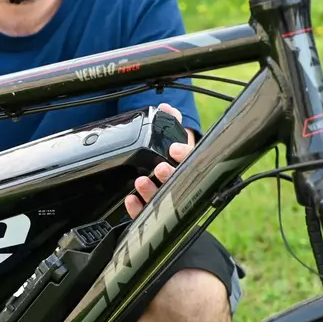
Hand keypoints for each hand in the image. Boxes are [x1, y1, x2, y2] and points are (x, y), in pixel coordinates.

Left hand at [124, 103, 195, 218]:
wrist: (170, 173)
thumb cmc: (174, 156)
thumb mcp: (175, 137)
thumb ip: (171, 121)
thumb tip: (165, 108)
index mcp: (188, 164)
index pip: (191, 160)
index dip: (183, 155)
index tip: (174, 149)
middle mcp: (180, 182)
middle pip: (179, 184)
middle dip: (169, 176)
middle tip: (160, 168)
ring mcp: (168, 198)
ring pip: (163, 200)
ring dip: (151, 191)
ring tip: (141, 181)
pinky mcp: (154, 210)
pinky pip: (146, 213)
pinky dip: (138, 208)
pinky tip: (131, 199)